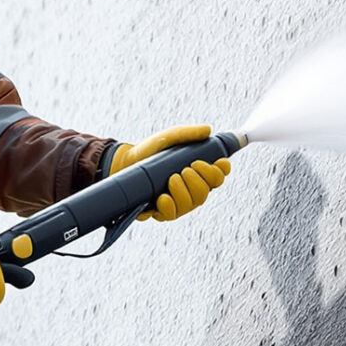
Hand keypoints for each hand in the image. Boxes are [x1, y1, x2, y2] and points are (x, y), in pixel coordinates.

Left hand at [112, 124, 231, 220]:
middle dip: (200, 180)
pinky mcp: (161, 211)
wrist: (124, 163)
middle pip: (206, 192)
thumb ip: (187, 134)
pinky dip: (170, 206)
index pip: (217, 176)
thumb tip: (208, 130)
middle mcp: (190, 190)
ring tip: (172, 178)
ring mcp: (177, 202)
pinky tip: (162, 197)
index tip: (218, 162)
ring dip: (185, 191)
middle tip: (186, 168)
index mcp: (196, 173)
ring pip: (192, 204)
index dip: (221, 171)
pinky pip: (172, 215)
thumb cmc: (150, 151)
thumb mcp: (168, 138)